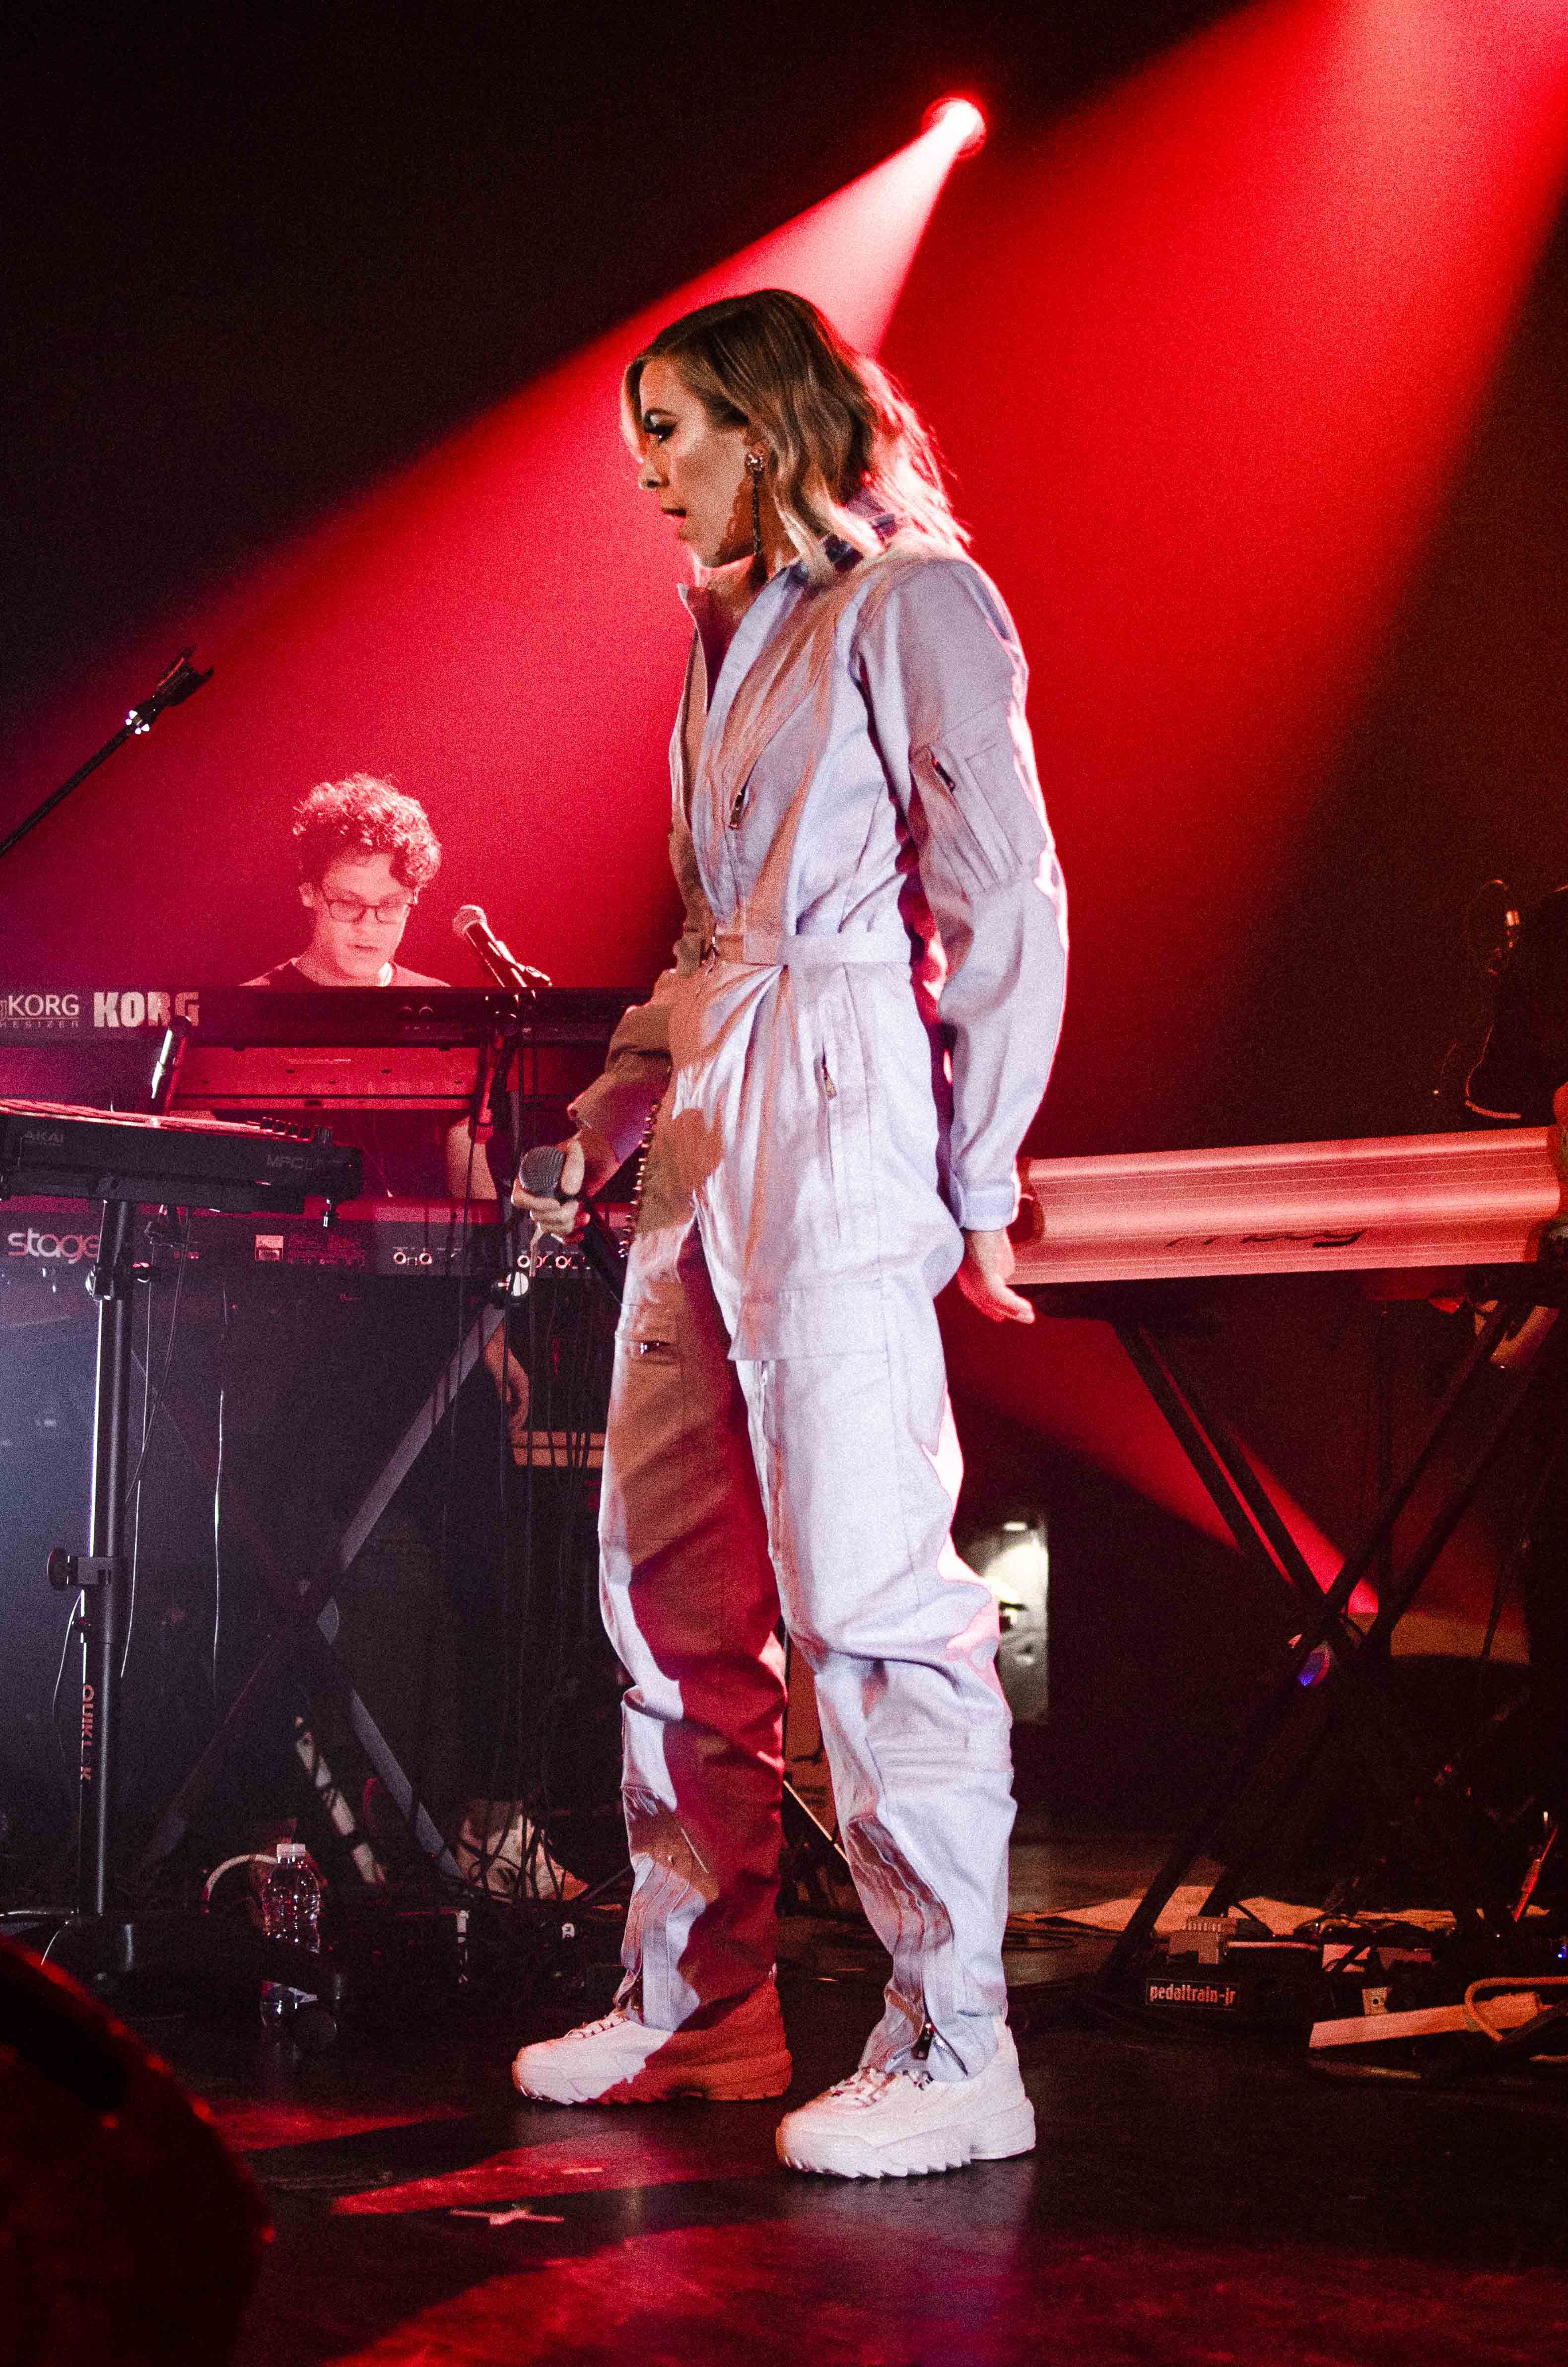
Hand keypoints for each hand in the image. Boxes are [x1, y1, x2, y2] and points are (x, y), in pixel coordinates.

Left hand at [481, 1325, 530, 1443]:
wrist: (492, 1344)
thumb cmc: (494, 1355)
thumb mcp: (496, 1371)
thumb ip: (502, 1387)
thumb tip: (506, 1402)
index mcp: (522, 1382)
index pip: (523, 1406)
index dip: (518, 1418)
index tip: (510, 1427)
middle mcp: (521, 1385)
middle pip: (523, 1408)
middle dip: (518, 1422)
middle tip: (510, 1435)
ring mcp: (516, 1386)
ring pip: (519, 1407)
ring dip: (515, 1419)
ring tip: (508, 1431)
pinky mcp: (510, 1385)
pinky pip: (513, 1402)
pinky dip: (510, 1412)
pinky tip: (505, 1418)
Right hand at [509, 1126, 617, 1237]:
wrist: (597, 1158)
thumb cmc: (582, 1150)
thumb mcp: (576, 1151)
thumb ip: (572, 1166)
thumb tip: (567, 1191)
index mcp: (529, 1177)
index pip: (519, 1198)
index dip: (534, 1205)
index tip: (556, 1203)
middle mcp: (536, 1195)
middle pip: (537, 1217)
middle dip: (559, 1215)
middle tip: (577, 1203)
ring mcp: (549, 1207)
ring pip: (548, 1228)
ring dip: (567, 1226)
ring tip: (584, 1215)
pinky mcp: (561, 1216)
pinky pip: (558, 1234)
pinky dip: (568, 1238)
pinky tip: (581, 1234)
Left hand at [956, 1227, 1034, 1324]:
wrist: (981, 1211)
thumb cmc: (983, 1221)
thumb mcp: (991, 1245)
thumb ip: (996, 1259)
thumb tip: (1006, 1273)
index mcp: (967, 1267)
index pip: (976, 1293)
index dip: (989, 1307)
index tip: (1001, 1316)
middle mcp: (968, 1273)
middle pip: (985, 1299)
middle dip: (1004, 1311)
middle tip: (1026, 1317)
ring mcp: (975, 1273)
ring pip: (993, 1299)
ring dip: (1013, 1310)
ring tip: (1029, 1316)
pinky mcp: (984, 1271)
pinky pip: (998, 1294)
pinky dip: (1012, 1303)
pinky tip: (1026, 1309)